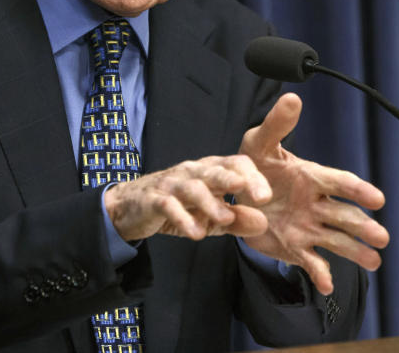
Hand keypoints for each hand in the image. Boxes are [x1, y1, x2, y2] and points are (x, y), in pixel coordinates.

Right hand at [104, 155, 273, 241]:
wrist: (131, 207)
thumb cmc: (178, 207)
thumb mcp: (210, 217)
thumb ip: (237, 220)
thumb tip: (264, 224)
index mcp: (209, 170)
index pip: (235, 164)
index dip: (253, 177)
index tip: (268, 197)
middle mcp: (192, 172)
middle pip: (216, 170)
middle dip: (237, 181)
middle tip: (260, 196)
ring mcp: (171, 184)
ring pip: (193, 187)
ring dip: (211, 202)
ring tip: (226, 218)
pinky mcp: (153, 199)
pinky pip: (168, 206)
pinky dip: (182, 218)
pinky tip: (195, 233)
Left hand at [238, 93, 388, 294]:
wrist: (235, 192)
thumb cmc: (252, 163)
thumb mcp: (259, 142)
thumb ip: (277, 124)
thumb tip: (293, 98)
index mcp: (311, 177)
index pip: (339, 182)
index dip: (357, 190)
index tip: (377, 198)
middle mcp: (316, 204)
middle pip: (345, 216)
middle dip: (364, 226)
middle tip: (382, 237)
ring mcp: (308, 227)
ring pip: (336, 241)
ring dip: (355, 252)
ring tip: (375, 262)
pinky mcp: (295, 247)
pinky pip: (310, 262)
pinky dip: (319, 274)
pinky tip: (327, 286)